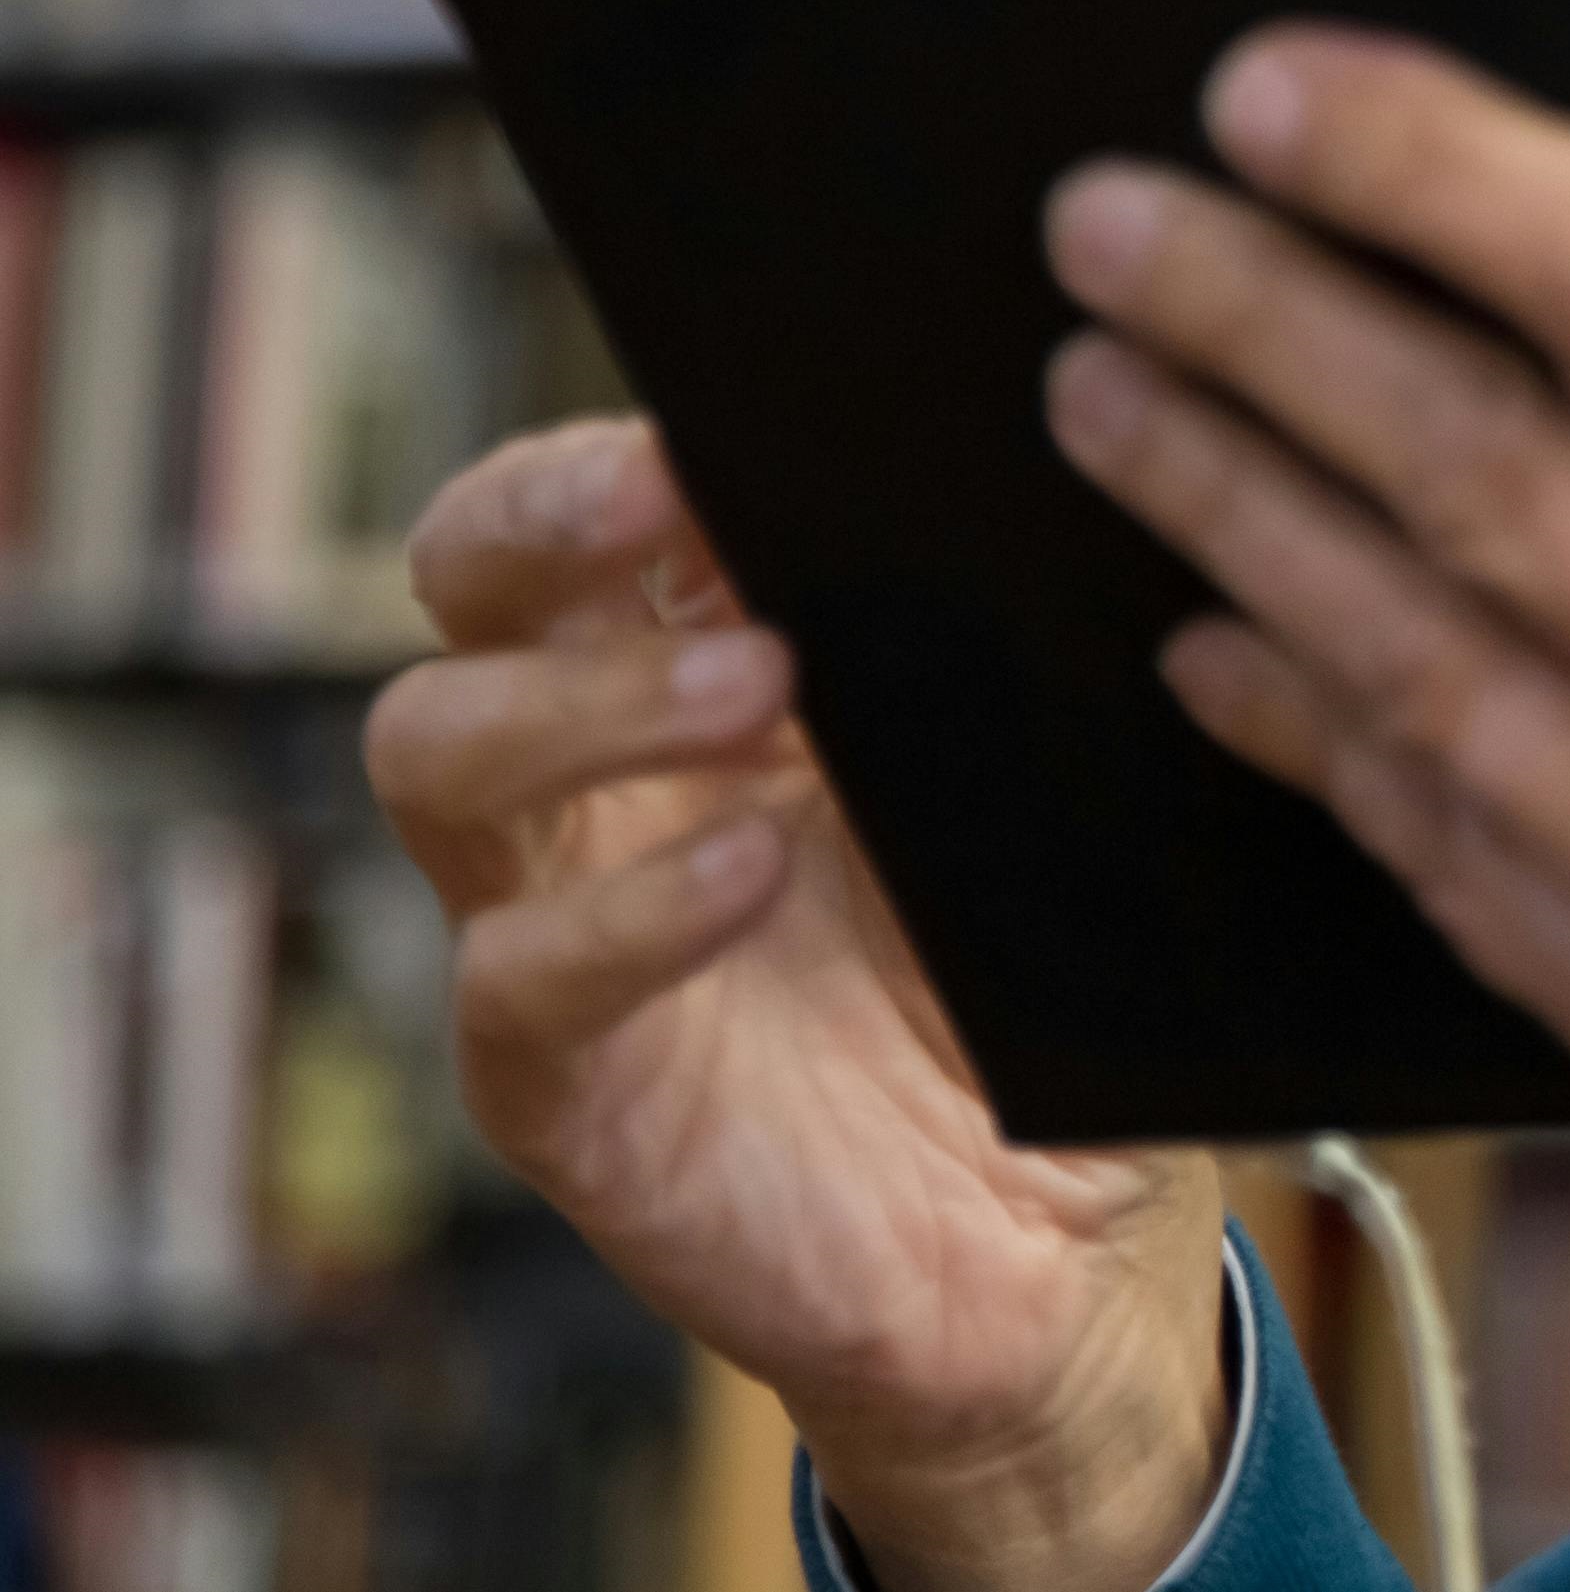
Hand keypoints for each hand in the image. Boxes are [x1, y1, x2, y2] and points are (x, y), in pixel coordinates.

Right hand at [365, 422, 1230, 1591]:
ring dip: (586, 699)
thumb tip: (1029, 455)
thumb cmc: (1036, 964)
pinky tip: (750, 870)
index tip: (720, 404)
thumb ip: (983, 649)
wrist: (1056, 1240)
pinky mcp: (558, 1086)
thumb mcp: (1025, 781)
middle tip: (669, 489)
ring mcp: (552, 919)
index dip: (615, 444)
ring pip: (438, 752)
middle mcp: (592, 771)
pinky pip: (514, 978)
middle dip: (538, 519)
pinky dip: (627, 913)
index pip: (581, 505)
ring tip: (763, 679)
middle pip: (461, 588)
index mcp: (693, 658)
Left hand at [1035, 34, 1569, 1530]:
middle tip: (1106, 216)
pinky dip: (1312, 728)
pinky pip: (1436, 847)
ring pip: (1395, 654)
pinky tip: (1220, 635)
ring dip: (1223, 504)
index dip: (1429, 165)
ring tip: (1107, 388)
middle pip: (1454, 461)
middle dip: (1252, 313)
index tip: (1278, 84)